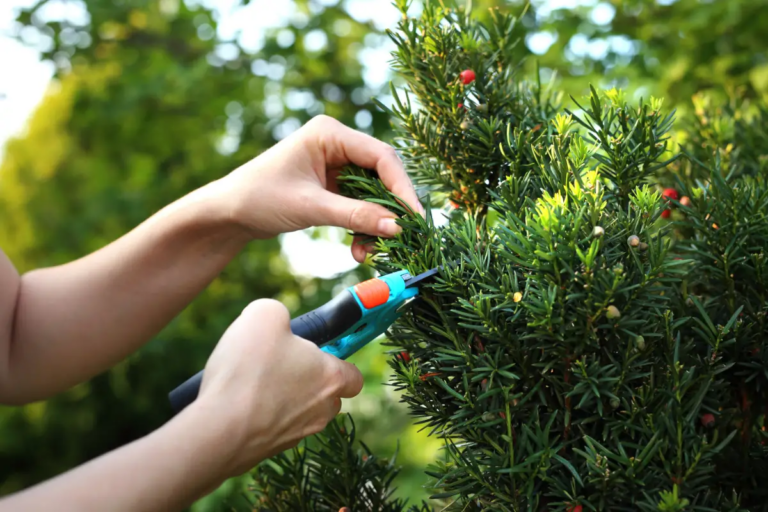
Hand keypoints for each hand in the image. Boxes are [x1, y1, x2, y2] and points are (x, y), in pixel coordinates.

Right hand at [191, 299, 363, 475]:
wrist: (217, 430)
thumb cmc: (248, 370)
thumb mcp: (264, 316)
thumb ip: (280, 313)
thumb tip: (277, 321)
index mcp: (330, 378)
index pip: (353, 375)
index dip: (337, 359)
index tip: (315, 349)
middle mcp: (321, 410)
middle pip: (325, 394)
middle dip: (306, 378)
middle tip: (277, 362)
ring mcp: (296, 435)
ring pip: (298, 412)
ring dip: (281, 397)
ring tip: (251, 382)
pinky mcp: (270, 450)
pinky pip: (271, 427)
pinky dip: (260, 415)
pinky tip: (237, 402)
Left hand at [220, 115, 423, 261]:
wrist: (228, 213)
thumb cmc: (259, 199)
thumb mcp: (311, 208)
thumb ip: (355, 216)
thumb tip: (397, 228)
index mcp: (329, 133)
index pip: (381, 157)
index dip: (402, 188)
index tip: (415, 218)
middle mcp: (336, 143)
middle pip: (382, 175)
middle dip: (390, 210)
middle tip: (403, 238)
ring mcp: (335, 163)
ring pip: (373, 193)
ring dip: (375, 223)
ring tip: (371, 252)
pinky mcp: (332, 184)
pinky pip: (360, 204)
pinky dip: (362, 226)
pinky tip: (358, 249)